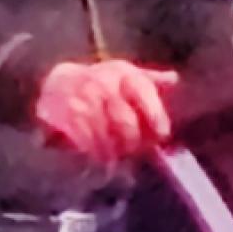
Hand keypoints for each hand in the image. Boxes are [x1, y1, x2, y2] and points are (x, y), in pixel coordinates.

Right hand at [35, 59, 178, 162]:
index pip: (143, 91)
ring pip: (105, 132)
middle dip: (133, 141)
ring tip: (119, 159)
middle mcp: (103, 82)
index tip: (162, 135)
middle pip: (125, 120)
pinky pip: (85, 137)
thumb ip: (149, 80)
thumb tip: (174, 79)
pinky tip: (100, 157)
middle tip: (136, 152)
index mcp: (122, 72)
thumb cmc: (100, 82)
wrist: (58, 82)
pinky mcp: (66, 113)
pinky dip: (95, 151)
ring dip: (114, 150)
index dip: (155, 114)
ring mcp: (83, 97)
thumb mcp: (124, 75)